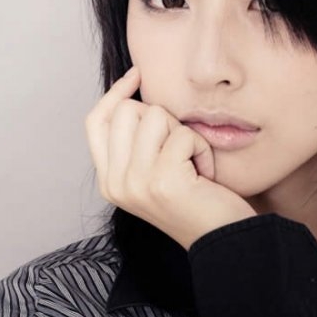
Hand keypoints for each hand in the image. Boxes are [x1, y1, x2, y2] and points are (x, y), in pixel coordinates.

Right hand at [84, 66, 257, 249]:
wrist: (221, 242)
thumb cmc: (195, 202)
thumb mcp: (153, 174)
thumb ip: (136, 144)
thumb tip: (132, 93)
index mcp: (109, 181)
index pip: (95, 121)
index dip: (115, 93)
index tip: (137, 75)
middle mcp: (116, 183)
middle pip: (126, 111)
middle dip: (160, 118)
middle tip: (178, 149)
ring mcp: (136, 182)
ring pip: (154, 115)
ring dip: (182, 132)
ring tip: (192, 162)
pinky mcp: (163, 180)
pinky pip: (184, 134)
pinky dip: (201, 148)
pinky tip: (205, 173)